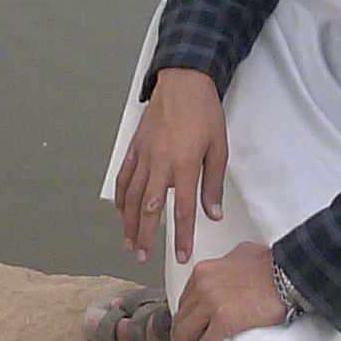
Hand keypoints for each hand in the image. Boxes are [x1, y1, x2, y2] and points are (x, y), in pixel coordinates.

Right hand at [117, 68, 227, 263]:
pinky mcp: (135, 147)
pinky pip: (125, 176)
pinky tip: (121, 212)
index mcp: (185, 165)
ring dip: (129, 222)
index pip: (182, 209)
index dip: (182, 236)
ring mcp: (144, 156)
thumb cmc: (205, 113)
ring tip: (129, 243)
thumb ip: (213, 184)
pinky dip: (121, 196)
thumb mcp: (219, 147)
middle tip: (143, 257)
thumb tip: (213, 213)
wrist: (184, 82)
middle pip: (149, 208)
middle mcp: (161, 164)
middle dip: (146, 236)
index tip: (181, 255)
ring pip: (132, 196)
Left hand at [168, 241, 287, 340]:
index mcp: (204, 272)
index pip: (184, 302)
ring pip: (185, 336)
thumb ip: (226, 265)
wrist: (288, 272)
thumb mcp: (241, 255)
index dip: (182, 322)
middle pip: (180, 320)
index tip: (182, 334)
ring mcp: (210, 303)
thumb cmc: (271, 264)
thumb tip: (227, 273)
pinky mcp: (223, 321)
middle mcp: (202, 286)